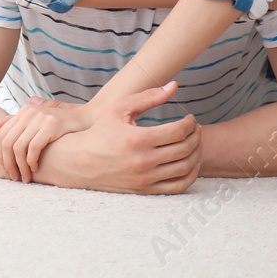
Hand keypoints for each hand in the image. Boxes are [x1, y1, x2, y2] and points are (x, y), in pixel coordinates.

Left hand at [0, 97, 92, 182]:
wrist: (87, 118)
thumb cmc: (61, 123)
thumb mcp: (37, 119)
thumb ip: (17, 122)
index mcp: (24, 111)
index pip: (2, 134)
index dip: (0, 154)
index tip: (4, 169)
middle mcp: (29, 112)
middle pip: (7, 142)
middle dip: (8, 163)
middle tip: (14, 177)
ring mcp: (40, 117)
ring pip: (18, 147)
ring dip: (20, 166)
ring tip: (26, 177)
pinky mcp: (51, 125)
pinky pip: (33, 147)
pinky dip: (32, 161)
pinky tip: (36, 168)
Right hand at [51, 81, 201, 193]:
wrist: (80, 161)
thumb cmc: (101, 131)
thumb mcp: (120, 108)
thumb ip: (148, 96)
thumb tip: (174, 86)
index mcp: (138, 139)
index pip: (178, 131)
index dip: (190, 123)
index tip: (190, 118)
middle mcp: (144, 161)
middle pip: (185, 149)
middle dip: (196, 136)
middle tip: (195, 129)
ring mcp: (146, 179)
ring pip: (185, 168)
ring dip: (196, 153)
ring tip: (194, 143)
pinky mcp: (146, 190)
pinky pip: (178, 186)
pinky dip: (190, 174)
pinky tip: (190, 162)